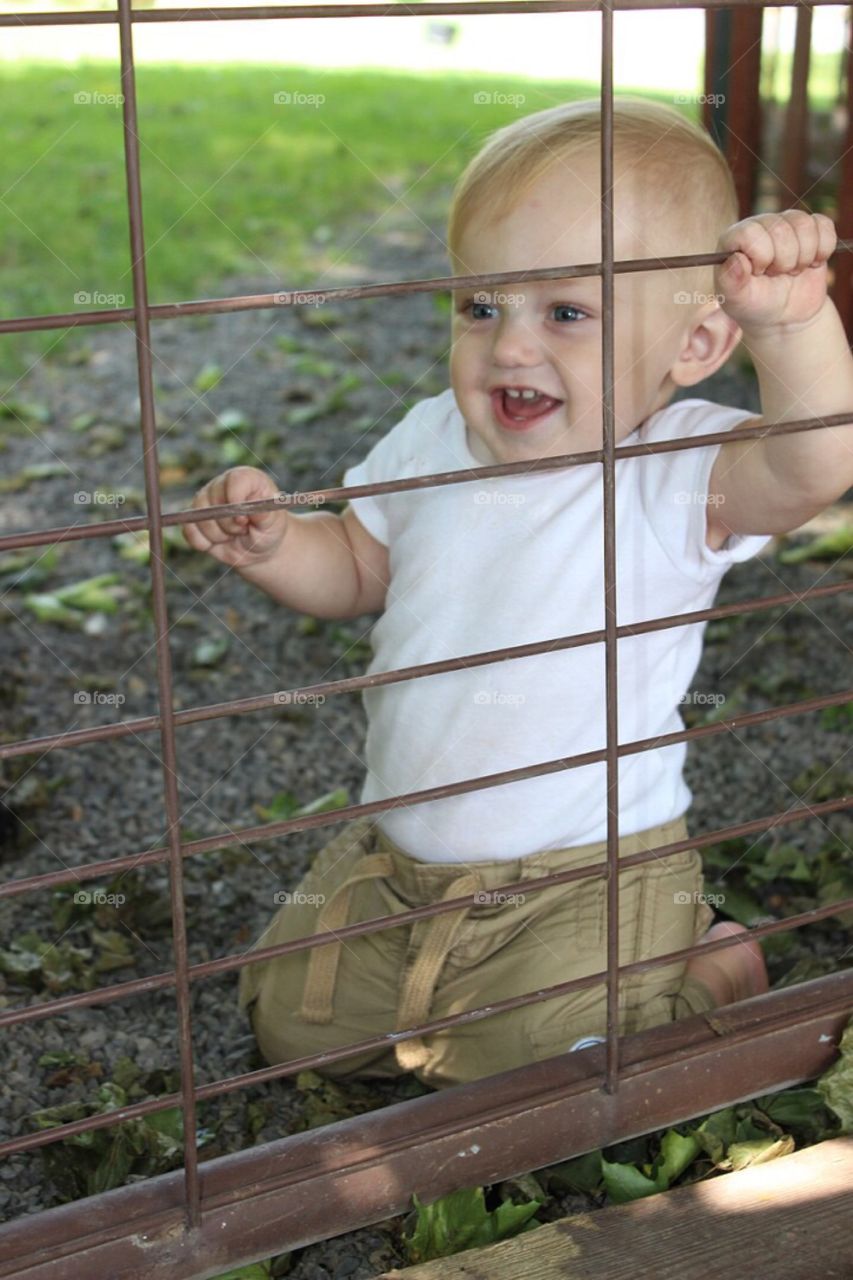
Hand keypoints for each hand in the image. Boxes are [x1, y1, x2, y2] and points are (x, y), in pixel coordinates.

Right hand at [183, 466, 287, 567]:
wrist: (257, 547)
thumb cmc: (269, 529)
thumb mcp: (274, 524)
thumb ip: (265, 515)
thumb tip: (253, 511)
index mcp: (246, 478)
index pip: (235, 480)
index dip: (236, 501)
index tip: (243, 520)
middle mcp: (221, 484)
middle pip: (214, 502)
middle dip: (229, 525)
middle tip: (243, 530)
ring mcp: (205, 500)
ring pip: (199, 518)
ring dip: (217, 536)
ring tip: (233, 535)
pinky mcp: (193, 517)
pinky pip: (189, 531)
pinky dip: (203, 543)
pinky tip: (218, 542)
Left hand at [715, 210, 835, 332]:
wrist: (784, 315)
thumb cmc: (755, 305)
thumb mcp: (737, 301)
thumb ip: (730, 282)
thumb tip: (736, 260)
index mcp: (734, 239)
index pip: (751, 232)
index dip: (762, 256)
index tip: (759, 273)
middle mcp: (759, 225)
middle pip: (781, 229)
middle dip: (784, 261)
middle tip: (776, 275)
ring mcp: (785, 223)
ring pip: (804, 225)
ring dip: (803, 257)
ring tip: (792, 271)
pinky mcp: (810, 227)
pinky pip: (824, 225)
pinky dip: (822, 250)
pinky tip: (810, 263)